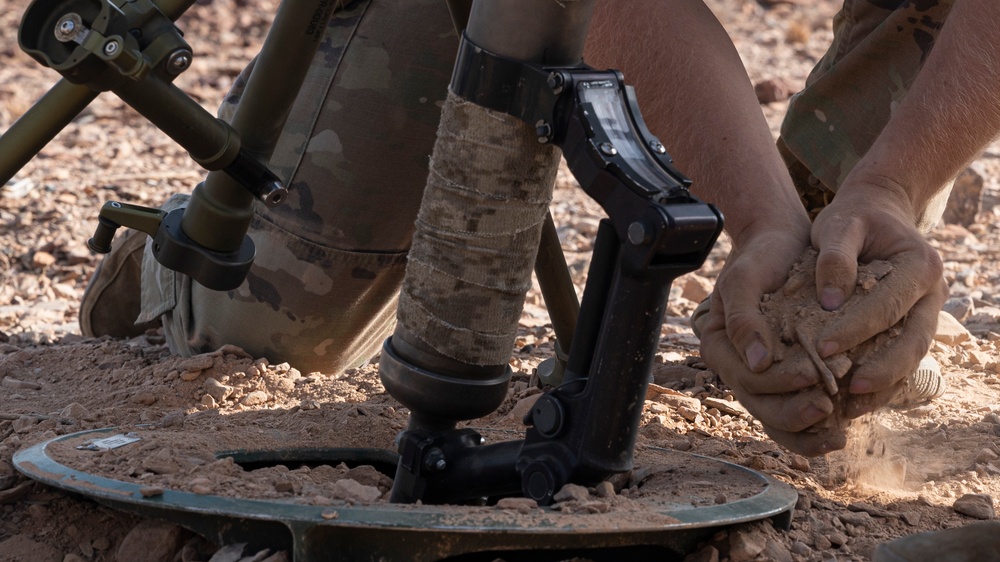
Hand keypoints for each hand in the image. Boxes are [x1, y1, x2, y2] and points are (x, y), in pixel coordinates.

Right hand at [699, 225, 842, 454]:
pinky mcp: (789, 377)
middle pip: (762, 406)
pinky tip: (841, 430)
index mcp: (720, 348)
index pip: (747, 379)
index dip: (778, 384)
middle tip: (827, 405)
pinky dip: (816, 428)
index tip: (811, 375)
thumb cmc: (762, 257)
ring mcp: (764, 376)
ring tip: (838, 433)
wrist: (784, 242)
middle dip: (794, 413)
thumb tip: (757, 362)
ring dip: (806, 431)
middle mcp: (739, 368)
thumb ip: (744, 318)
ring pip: (778, 418)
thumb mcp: (745, 278)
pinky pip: (798, 410)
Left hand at [810, 177, 948, 415]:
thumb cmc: (853, 218)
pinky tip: (854, 402)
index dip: (854, 330)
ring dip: (885, 385)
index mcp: (921, 265)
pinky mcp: (913, 326)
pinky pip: (903, 359)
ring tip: (851, 407)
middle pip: (913, 341)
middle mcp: (933, 293)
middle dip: (882, 370)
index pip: (887, 306)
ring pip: (913, 357)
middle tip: (847, 390)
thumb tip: (830, 301)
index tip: (820, 348)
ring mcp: (927, 312)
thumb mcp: (838, 225)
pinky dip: (883, 382)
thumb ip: (834, 258)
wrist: (876, 212)